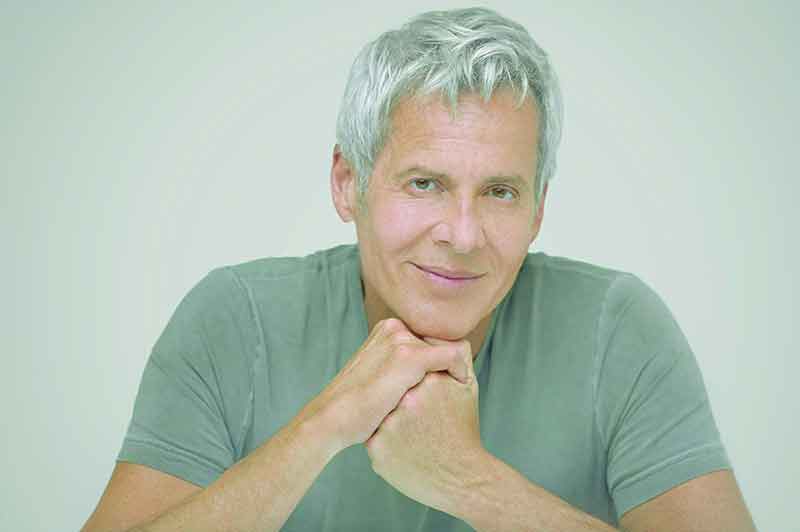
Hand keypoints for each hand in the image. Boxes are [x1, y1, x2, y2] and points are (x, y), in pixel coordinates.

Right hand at [299, 318, 471, 452]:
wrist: (332, 419)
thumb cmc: (354, 407)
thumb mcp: (378, 379)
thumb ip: (398, 369)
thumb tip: (420, 376)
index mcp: (387, 330)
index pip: (429, 339)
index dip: (443, 360)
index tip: (451, 381)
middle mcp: (394, 328)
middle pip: (441, 341)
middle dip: (451, 363)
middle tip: (460, 386)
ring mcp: (401, 341)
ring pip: (449, 347)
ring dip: (456, 368)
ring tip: (461, 390)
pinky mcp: (410, 357)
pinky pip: (453, 356)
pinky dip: (461, 371)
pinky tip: (462, 387)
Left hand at [364, 336, 484, 515]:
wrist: (463, 479)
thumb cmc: (465, 431)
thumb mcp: (467, 388)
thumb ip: (456, 356)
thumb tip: (444, 337)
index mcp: (426, 383)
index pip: (406, 368)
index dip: (414, 381)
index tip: (425, 396)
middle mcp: (404, 402)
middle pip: (391, 390)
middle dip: (398, 397)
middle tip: (418, 416)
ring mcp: (388, 427)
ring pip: (379, 412)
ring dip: (388, 418)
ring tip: (411, 433)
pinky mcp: (377, 450)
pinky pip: (373, 436)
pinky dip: (385, 439)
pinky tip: (403, 448)